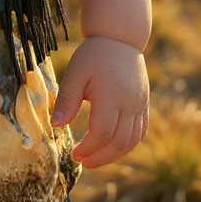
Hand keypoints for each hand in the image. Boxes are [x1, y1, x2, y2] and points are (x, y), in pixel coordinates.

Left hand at [51, 35, 148, 168]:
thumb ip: (67, 100)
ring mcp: (140, 105)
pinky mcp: (144, 105)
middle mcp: (130, 103)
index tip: (74, 154)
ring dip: (114, 155)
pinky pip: (140, 132)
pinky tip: (111, 148)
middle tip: (83, 162)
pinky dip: (127, 145)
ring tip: (94, 160)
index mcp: (112, 95)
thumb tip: (56, 126)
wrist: (119, 39)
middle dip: (100, 157)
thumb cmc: (93, 55)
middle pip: (119, 143)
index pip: (102, 133)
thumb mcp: (75, 73)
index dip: (88, 148)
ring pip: (132, 141)